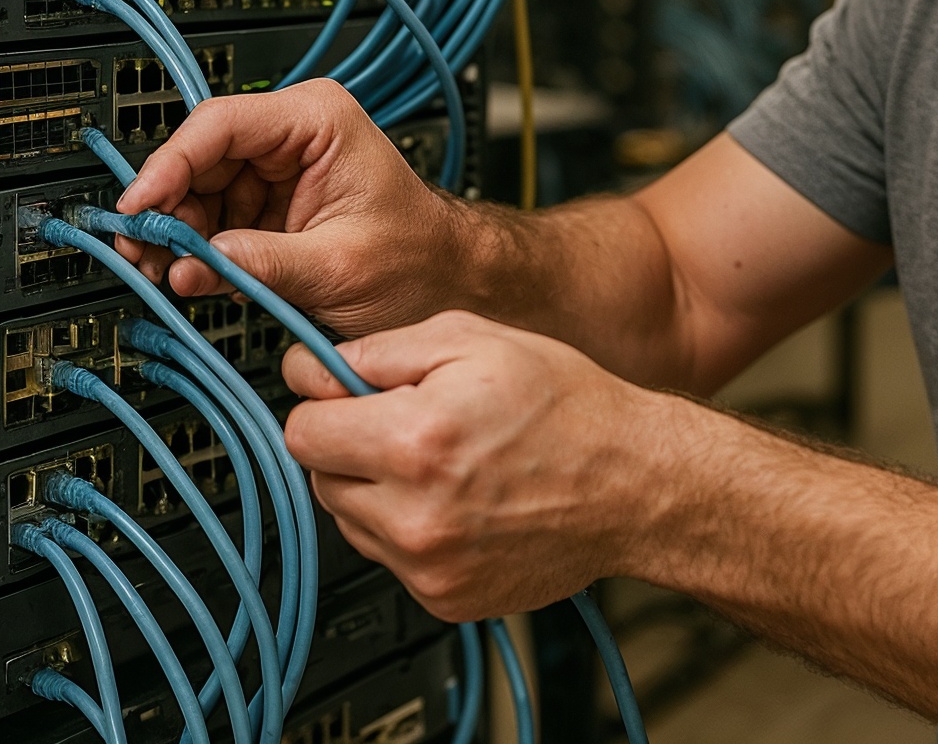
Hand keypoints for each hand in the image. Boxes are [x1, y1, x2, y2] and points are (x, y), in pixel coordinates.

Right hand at [113, 79, 470, 336]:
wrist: (449, 282)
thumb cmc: (419, 259)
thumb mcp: (338, 266)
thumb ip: (262, 263)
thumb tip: (191, 264)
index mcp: (319, 120)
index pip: (220, 125)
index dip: (168, 166)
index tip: (139, 208)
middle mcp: (293, 135)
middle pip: (199, 158)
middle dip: (166, 210)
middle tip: (141, 253)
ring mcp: (277, 171)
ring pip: (198, 192)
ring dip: (176, 236)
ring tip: (161, 274)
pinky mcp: (269, 207)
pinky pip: (214, 221)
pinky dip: (196, 251)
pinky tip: (190, 276)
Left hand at [280, 311, 674, 619]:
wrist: (634, 484)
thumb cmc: (568, 407)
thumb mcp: (473, 339)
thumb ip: (380, 351)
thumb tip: (313, 368)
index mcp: (415, 441)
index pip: (302, 432)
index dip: (323, 402)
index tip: (343, 394)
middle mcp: (414, 515)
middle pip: (319, 479)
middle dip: (350, 447)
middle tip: (409, 424)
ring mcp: (428, 566)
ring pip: (350, 522)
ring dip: (377, 490)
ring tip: (442, 464)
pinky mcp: (444, 598)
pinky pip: (390, 558)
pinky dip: (410, 529)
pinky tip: (460, 501)